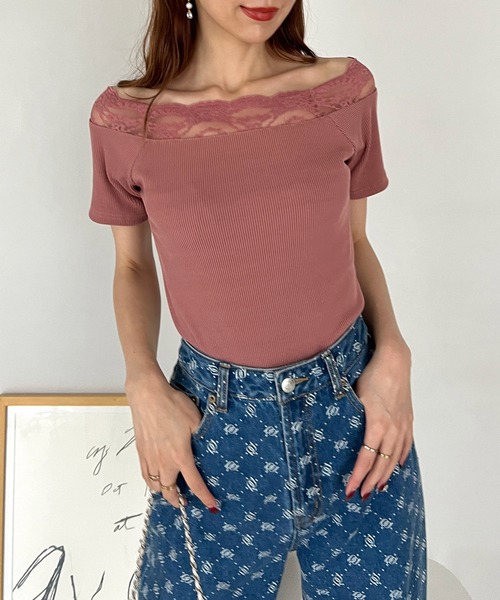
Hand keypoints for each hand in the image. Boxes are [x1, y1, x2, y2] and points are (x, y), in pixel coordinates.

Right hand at [126, 371, 218, 510]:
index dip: (204, 497)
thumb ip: (201, 436)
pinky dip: (151, 482)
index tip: (211, 505)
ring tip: (172, 490)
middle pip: (170, 492)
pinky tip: (156, 478)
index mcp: (180, 455)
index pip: (194, 483)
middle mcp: (164, 461)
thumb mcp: (195, 419)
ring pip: (155, 486)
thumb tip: (207, 445)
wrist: (147, 396)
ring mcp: (150, 458)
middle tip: (186, 501)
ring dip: (164, 492)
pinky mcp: (141, 452)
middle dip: (179, 500)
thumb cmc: (171, 404)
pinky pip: (145, 476)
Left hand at [345, 344, 413, 499]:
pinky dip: (400, 459)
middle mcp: (392, 429)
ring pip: (394, 458)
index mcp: (377, 424)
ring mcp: (402, 425)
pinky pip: (405, 445)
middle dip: (371, 482)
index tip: (350, 490)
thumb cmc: (371, 374)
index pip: (366, 458)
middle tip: (361, 496)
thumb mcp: (355, 395)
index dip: (358, 476)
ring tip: (377, 489)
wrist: (394, 360)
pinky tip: (397, 467)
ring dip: (385, 475)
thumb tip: (334, 430)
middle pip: (382, 464)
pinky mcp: (407, 419)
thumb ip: (348, 415)